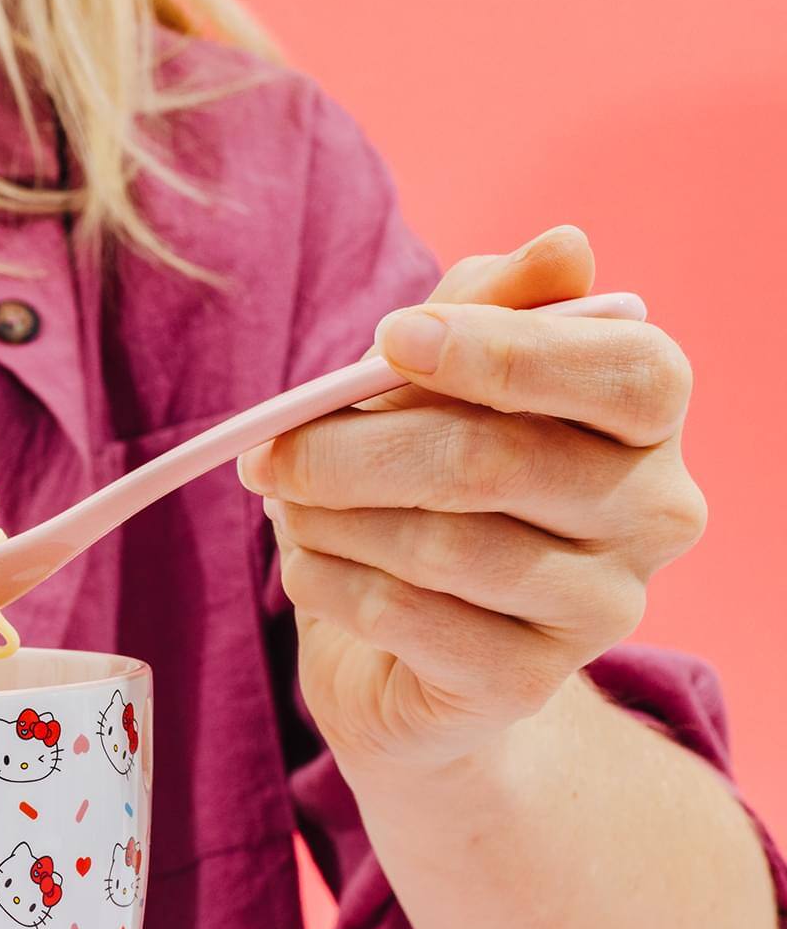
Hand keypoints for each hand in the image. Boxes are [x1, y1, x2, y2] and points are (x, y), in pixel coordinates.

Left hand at [238, 225, 705, 769]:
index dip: (502, 351)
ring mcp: (602, 608)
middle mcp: (655, 511)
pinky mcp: (528, 683)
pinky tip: (309, 569)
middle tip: (273, 452)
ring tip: (288, 508)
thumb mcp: (441, 379)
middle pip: (496, 462)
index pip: (623, 372)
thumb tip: (565, 245)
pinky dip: (331, 583)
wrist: (413, 653)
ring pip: (442, 545)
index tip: (390, 341)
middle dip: (355, 450)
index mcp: (650, 414)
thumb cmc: (429, 484)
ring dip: (331, 519)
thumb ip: (484, 307)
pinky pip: (407, 617)